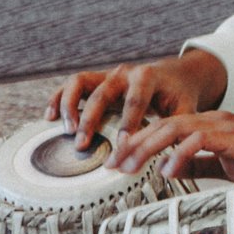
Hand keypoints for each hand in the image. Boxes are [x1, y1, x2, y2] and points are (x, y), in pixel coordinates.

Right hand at [46, 49, 228, 149]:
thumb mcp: (185, 111)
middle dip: (91, 120)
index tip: (121, 147)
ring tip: (67, 131)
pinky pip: (71, 85)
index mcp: (148, 77)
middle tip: (83, 145)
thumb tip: (171, 161)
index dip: (127, 124)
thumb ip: (177, 132)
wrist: (174, 77)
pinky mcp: (96, 80)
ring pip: (79, 82)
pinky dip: (58, 99)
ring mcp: (107, 74)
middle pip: (102, 93)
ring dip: (69, 106)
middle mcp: (124, 73)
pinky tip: (48, 117)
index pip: (135, 101)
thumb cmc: (178, 98)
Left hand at [107, 104, 233, 181]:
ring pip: (175, 127)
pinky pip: (201, 140)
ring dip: (147, 145)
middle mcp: (215, 120)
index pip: (165, 128)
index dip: (139, 142)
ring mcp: (226, 126)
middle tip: (110, 163)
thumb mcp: (228, 167)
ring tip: (127, 164)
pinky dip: (179, 153)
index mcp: (210, 126)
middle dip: (133, 143)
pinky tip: (166, 170)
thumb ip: (202, 165)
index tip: (117, 160)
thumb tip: (171, 172)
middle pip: (163, 123)